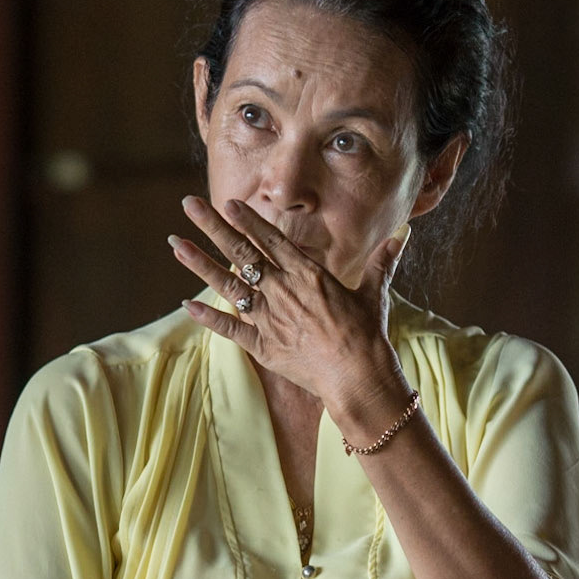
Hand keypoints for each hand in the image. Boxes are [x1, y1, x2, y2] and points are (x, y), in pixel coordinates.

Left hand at [169, 196, 410, 411]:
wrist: (358, 377)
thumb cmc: (368, 335)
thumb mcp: (374, 292)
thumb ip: (382, 261)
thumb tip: (403, 234)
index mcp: (308, 274)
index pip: (271, 238)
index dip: (248, 219)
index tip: (228, 202)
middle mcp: (283, 290)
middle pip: (241, 251)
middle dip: (212, 225)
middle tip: (188, 204)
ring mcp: (269, 318)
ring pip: (227, 285)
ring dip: (199, 263)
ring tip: (175, 244)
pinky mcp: (263, 346)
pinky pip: (229, 329)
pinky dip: (207, 318)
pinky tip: (185, 304)